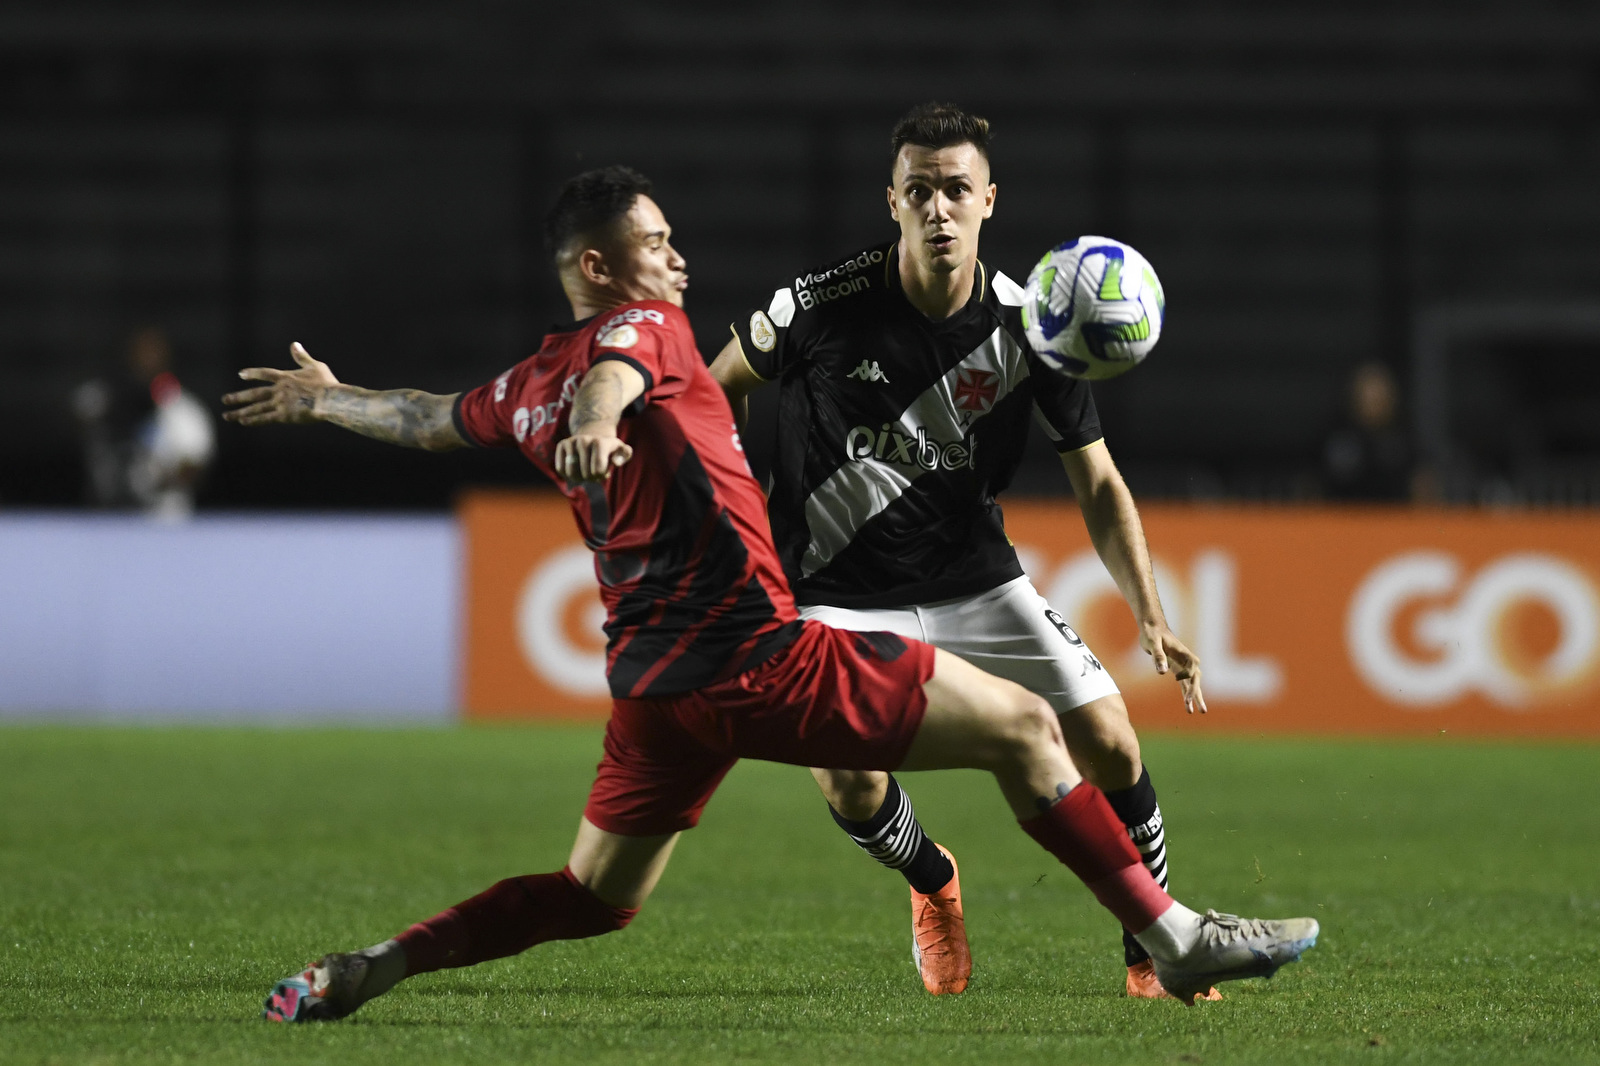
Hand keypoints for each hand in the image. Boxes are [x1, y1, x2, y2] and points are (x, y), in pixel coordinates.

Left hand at [222, 343, 339, 425]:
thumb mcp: (315, 366)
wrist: (329, 400)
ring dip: (241, 411)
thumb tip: (294, 344)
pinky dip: (254, 420)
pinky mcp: (284, 416)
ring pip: (256, 407)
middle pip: (255, 393)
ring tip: (227, 415)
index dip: (252, 374)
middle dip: (238, 397)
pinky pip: (266, 418)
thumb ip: (302, 357)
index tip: (241, 374)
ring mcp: (280, 403)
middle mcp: (279, 390)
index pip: (264, 374)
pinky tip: (243, 422)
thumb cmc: (326, 383)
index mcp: (286, 377)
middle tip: (225, 399)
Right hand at [553, 429, 632, 481]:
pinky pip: (560, 468)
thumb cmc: (609, 449)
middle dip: (591, 478)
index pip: (597, 470)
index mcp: (600, 442)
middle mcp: (584, 439)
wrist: (592, 437)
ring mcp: (571, 441)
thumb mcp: (621, 450)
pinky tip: (574, 471)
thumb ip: (625, 455)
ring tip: (584, 474)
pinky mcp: (561, 445)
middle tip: (594, 474)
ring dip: (578, 479)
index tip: (603, 473)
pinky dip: (567, 475)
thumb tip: (616, 462)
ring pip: (571, 472)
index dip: (600, 476)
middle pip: (585, 474)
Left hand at [1140, 621, 1206, 713]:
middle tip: (1197, 708)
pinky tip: (1188, 706)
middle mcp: (1186, 660)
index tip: (1177, 679)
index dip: (1187, 676)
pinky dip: (1187, 694)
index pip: (1192, 669)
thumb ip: (1158, 656)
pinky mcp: (1176, 669)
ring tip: (1201, 711)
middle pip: (1196, 679)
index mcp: (1184, 653)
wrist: (1152, 627)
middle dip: (1197, 693)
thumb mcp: (1153, 643)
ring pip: (1192, 683)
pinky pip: (1184, 684)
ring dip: (1196, 696)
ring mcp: (1182, 665)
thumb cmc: (1152, 633)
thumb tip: (1162, 672)